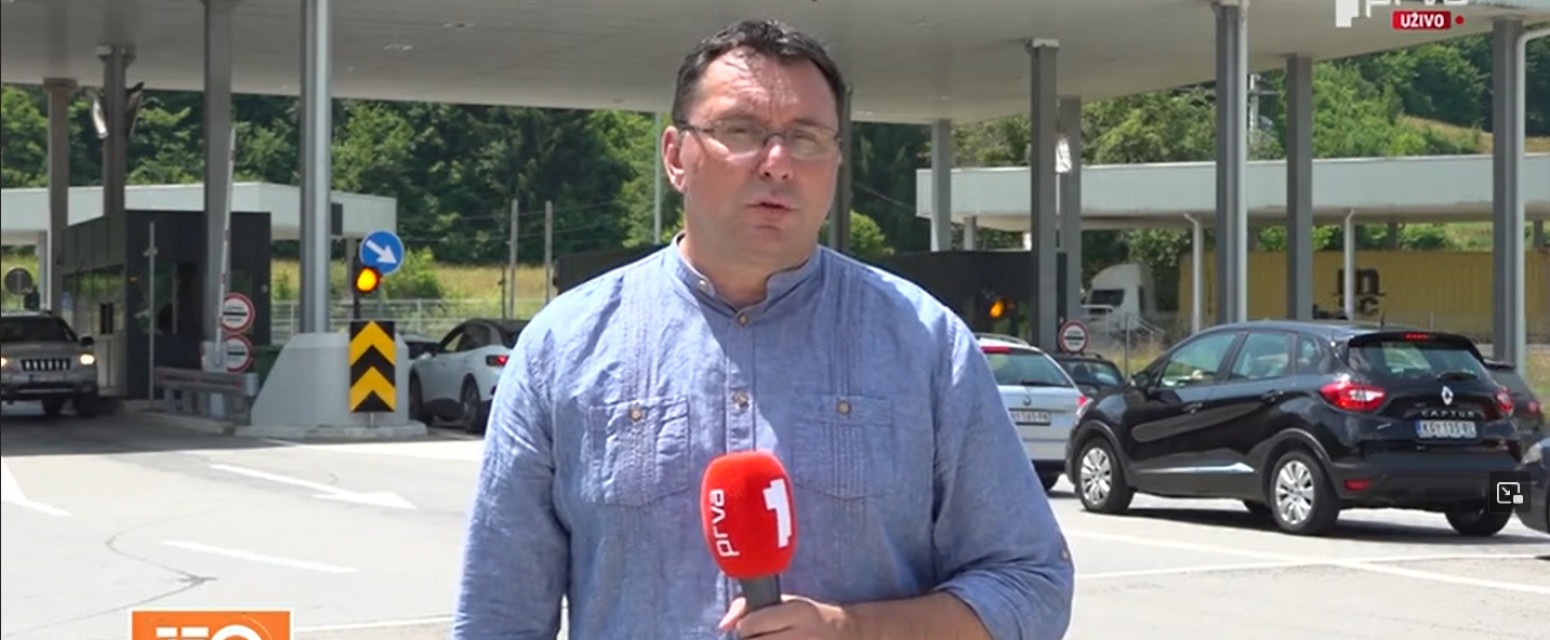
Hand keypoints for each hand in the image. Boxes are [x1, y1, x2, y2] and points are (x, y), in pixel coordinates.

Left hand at [718, 594, 851, 639]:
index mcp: (797, 611)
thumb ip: (747, 607)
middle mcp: (802, 635)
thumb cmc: (807, 617)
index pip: (751, 624)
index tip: (753, 627)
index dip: (746, 627)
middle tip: (762, 638)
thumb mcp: (785, 602)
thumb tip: (723, 626)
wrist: (847, 635)